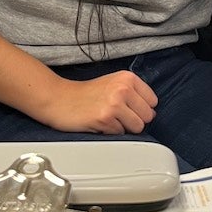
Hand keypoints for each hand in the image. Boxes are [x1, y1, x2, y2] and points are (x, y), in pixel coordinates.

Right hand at [33, 70, 157, 134]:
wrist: (59, 99)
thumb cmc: (85, 94)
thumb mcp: (113, 83)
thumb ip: (133, 93)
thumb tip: (151, 113)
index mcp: (127, 77)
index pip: (153, 101)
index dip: (141, 108)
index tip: (128, 108)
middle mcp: (123, 88)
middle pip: (148, 116)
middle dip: (134, 120)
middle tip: (117, 115)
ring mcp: (115, 103)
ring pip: (137, 127)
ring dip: (124, 127)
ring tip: (108, 119)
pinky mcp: (105, 119)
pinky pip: (120, 134)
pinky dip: (111, 132)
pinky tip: (99, 123)